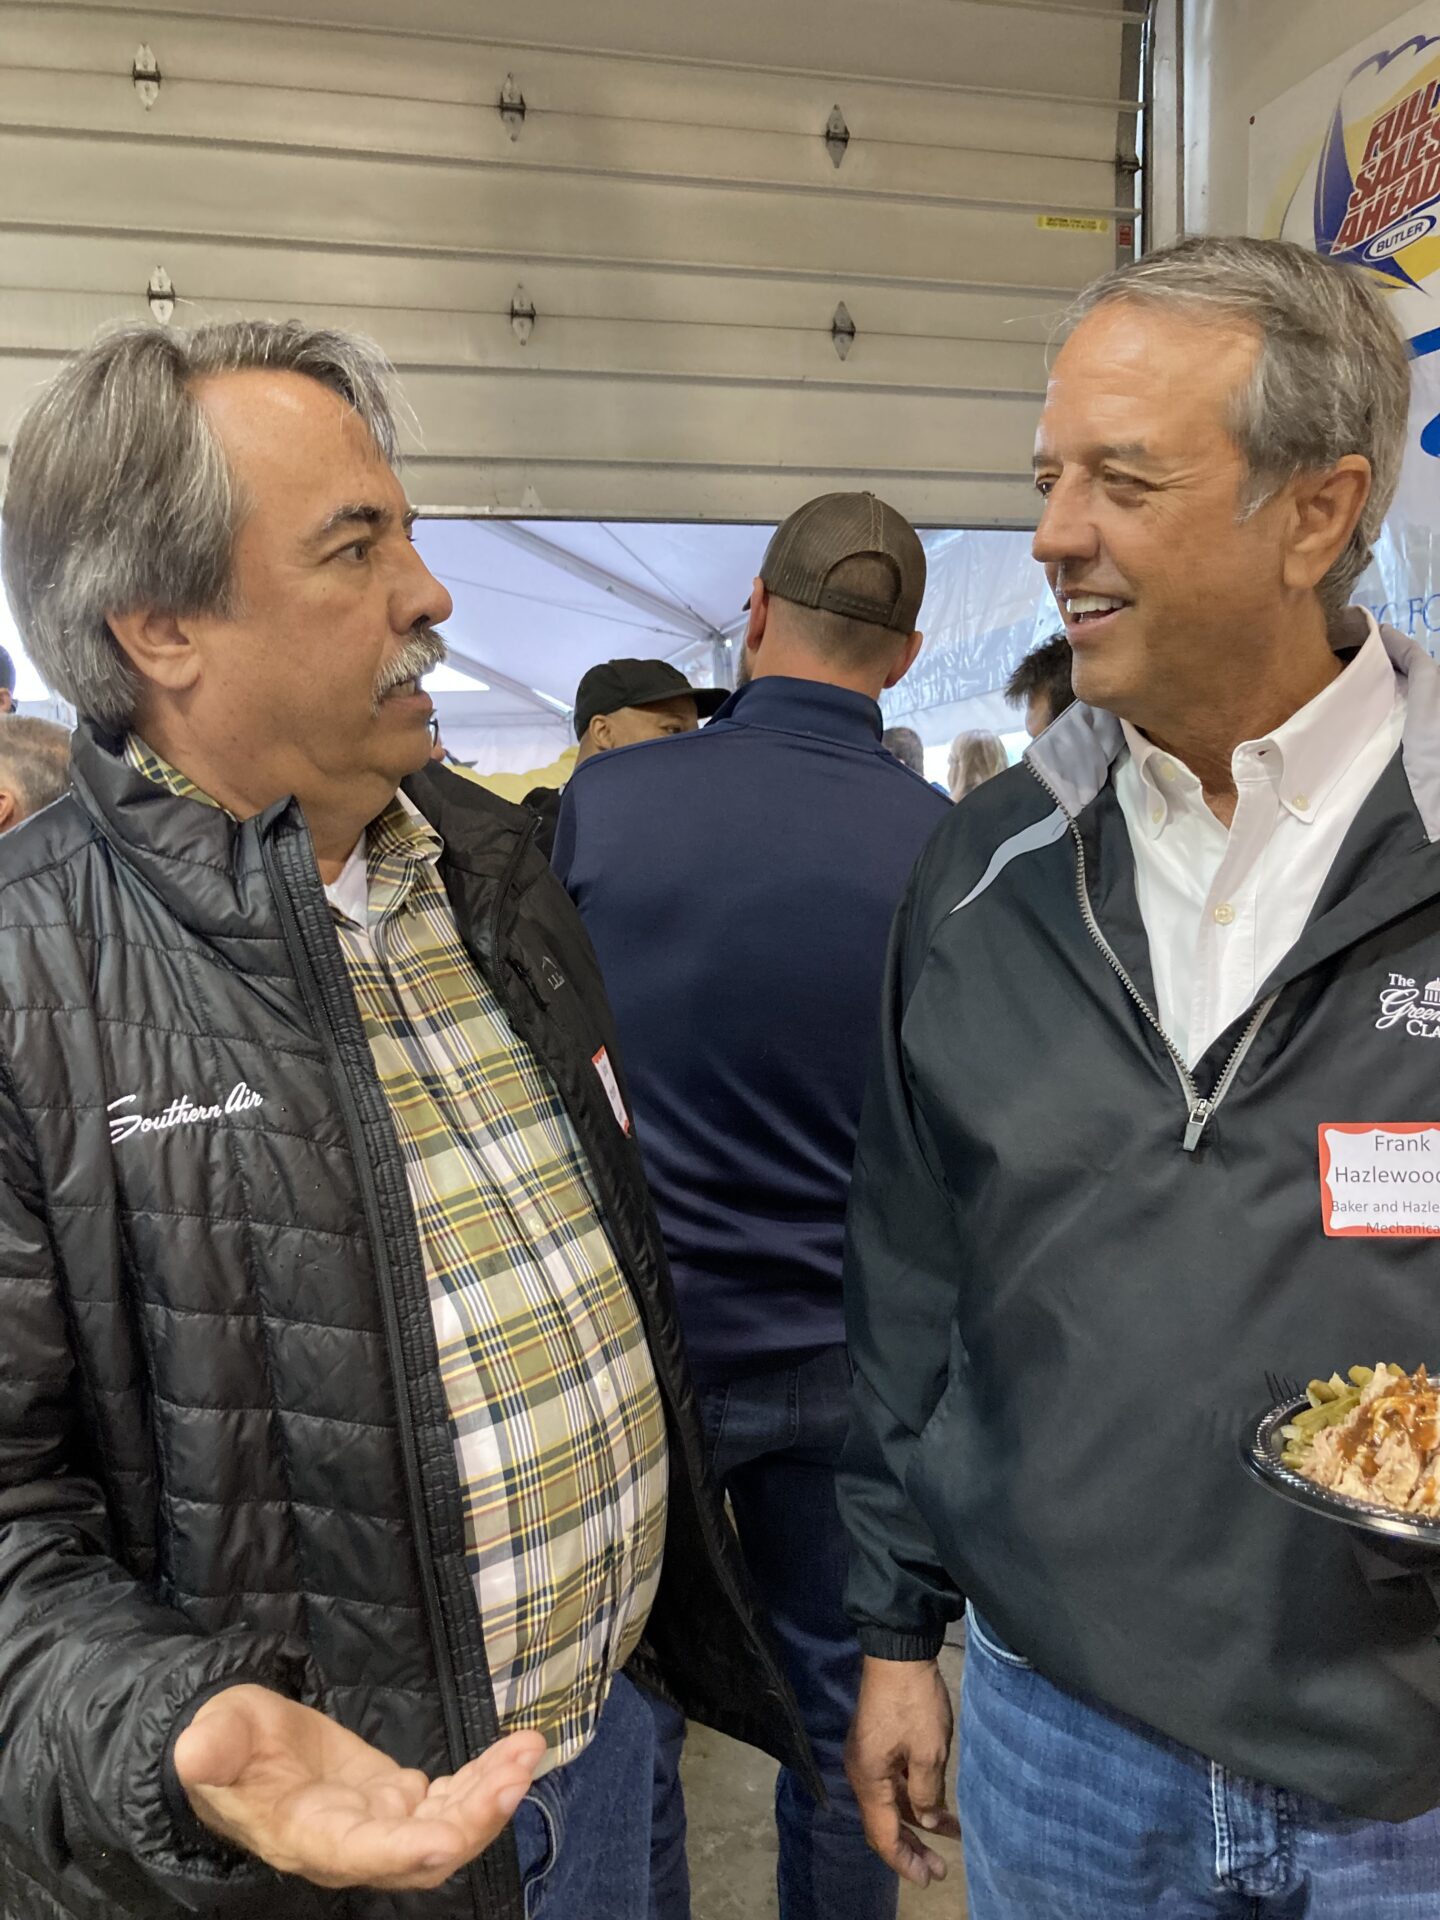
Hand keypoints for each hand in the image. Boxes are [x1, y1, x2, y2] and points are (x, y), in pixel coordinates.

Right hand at [174, 1684, 546, 1890]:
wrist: (239, 1748)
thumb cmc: (224, 1742)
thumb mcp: (214, 1735)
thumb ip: (211, 1748)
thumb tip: (194, 1752)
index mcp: (306, 1835)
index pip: (359, 1853)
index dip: (403, 1850)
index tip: (446, 1837)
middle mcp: (351, 1842)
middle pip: (422, 1852)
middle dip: (473, 1820)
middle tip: (515, 1775)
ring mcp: (380, 1823)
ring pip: (446, 1828)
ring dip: (490, 1797)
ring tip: (528, 1753)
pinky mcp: (397, 1798)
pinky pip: (450, 1799)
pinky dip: (484, 1779)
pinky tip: (516, 1751)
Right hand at [844, 1655, 959, 1888]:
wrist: (897, 1652)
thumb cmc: (913, 1703)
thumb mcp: (928, 1752)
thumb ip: (926, 1793)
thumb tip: (926, 1819)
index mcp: (868, 1778)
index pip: (883, 1835)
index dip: (905, 1861)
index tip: (929, 1877)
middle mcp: (861, 1773)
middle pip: (883, 1823)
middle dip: (911, 1848)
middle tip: (939, 1869)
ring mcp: (867, 1759)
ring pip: (889, 1804)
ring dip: (917, 1823)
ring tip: (949, 1838)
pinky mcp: (876, 1746)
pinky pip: (893, 1785)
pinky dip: (914, 1800)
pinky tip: (938, 1808)